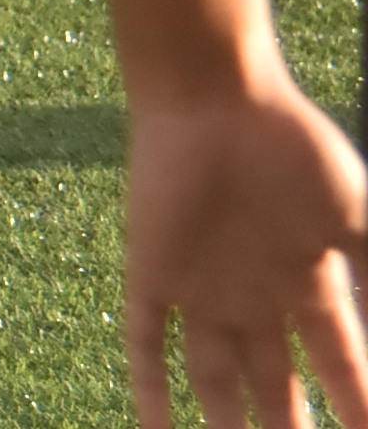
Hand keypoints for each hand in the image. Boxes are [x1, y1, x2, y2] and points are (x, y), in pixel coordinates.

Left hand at [128, 79, 367, 427]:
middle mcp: (252, 296)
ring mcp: (199, 287)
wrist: (216, 94)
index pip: (338, 368)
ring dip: (224, 424)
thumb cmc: (293, 146)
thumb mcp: (356, 217)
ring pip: (211, 376)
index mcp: (305, 283)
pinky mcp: (149, 271)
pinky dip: (148, 386)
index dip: (354, 407)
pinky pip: (144, 339)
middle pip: (273, 385)